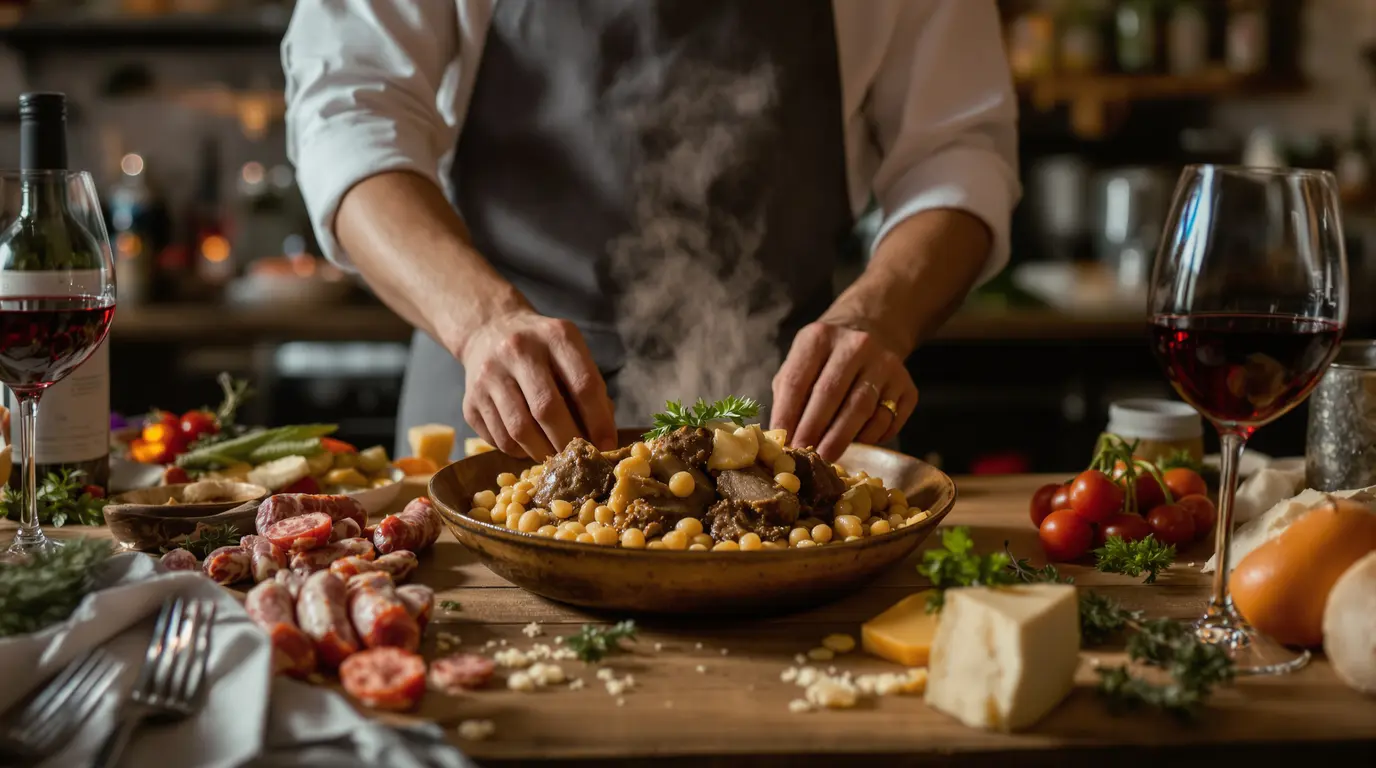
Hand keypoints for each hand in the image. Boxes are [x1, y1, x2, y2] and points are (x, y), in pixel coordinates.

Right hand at [460, 310, 616, 458]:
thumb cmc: (543, 350)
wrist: (489, 330)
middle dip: (568, 442)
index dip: (599, 421)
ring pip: (518, 429)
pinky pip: (498, 438)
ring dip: (542, 452)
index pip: (583, 384)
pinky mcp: (470, 399)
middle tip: (578, 458)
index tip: (606, 445)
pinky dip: (519, 451)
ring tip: (555, 458)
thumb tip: (601, 440)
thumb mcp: (571, 353)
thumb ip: (589, 390)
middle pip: (547, 409)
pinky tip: (530, 447)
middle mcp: (519, 350)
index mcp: (555, 336)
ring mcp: (489, 374)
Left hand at [771, 321, 917, 461]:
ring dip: (841, 439)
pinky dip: (870, 438)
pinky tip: (856, 444)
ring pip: (862, 409)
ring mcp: (886, 364)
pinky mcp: (907, 385)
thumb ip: (789, 396)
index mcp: (819, 338)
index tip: (785, 442)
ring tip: (827, 457)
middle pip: (830, 394)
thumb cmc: (825, 361)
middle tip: (806, 455)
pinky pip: (887, 420)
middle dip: (815, 430)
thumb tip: (783, 438)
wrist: (872, 334)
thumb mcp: (801, 364)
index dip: (788, 415)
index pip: (797, 381)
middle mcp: (856, 345)